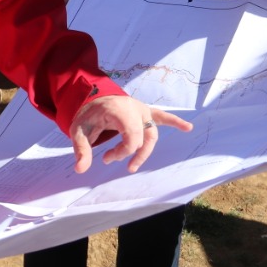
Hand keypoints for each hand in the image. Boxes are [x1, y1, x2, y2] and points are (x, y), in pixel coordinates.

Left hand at [68, 95, 192, 173]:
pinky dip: (175, 122)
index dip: (121, 153)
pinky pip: (163, 117)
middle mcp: (135, 108)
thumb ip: (81, 148)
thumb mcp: (78, 129)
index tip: (106, 157)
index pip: (131, 137)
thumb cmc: (88, 114)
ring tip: (132, 166)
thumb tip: (80, 170)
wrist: (94, 96)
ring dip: (144, 152)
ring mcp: (142, 110)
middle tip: (108, 159)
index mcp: (120, 110)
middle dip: (129, 154)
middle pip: (142, 138)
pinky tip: (188, 127)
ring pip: (152, 135)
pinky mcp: (147, 112)